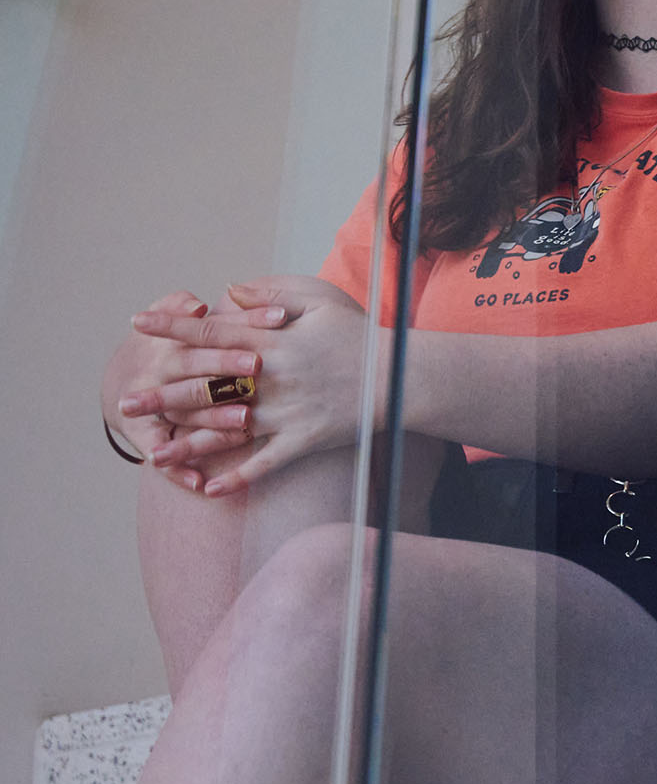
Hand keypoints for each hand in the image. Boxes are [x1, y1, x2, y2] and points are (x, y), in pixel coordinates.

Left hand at [131, 276, 371, 495]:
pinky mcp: (306, 439)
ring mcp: (289, 412)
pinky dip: (239, 479)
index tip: (139, 323)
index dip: (173, 326)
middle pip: (208, 385)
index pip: (212, 331)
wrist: (403, 375)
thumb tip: (230, 293)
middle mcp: (274, 377)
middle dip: (163, 393)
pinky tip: (210, 490)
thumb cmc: (361, 336)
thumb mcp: (320, 301)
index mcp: (274, 341)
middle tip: (125, 401)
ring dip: (188, 444)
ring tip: (153, 454)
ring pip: (228, 430)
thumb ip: (272, 296)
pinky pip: (267, 463)